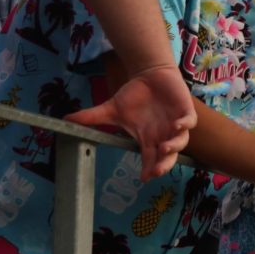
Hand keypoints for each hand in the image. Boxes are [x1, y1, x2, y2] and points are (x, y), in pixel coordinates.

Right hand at [65, 64, 194, 180]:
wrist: (149, 75)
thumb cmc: (134, 96)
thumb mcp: (112, 109)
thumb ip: (92, 117)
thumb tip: (65, 121)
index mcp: (147, 139)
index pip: (150, 160)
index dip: (150, 169)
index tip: (144, 178)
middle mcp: (163, 135)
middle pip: (168, 156)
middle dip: (164, 164)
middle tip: (157, 170)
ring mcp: (175, 124)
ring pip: (181, 141)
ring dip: (174, 146)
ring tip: (164, 148)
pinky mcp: (185, 111)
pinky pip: (190, 122)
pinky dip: (185, 125)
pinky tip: (177, 125)